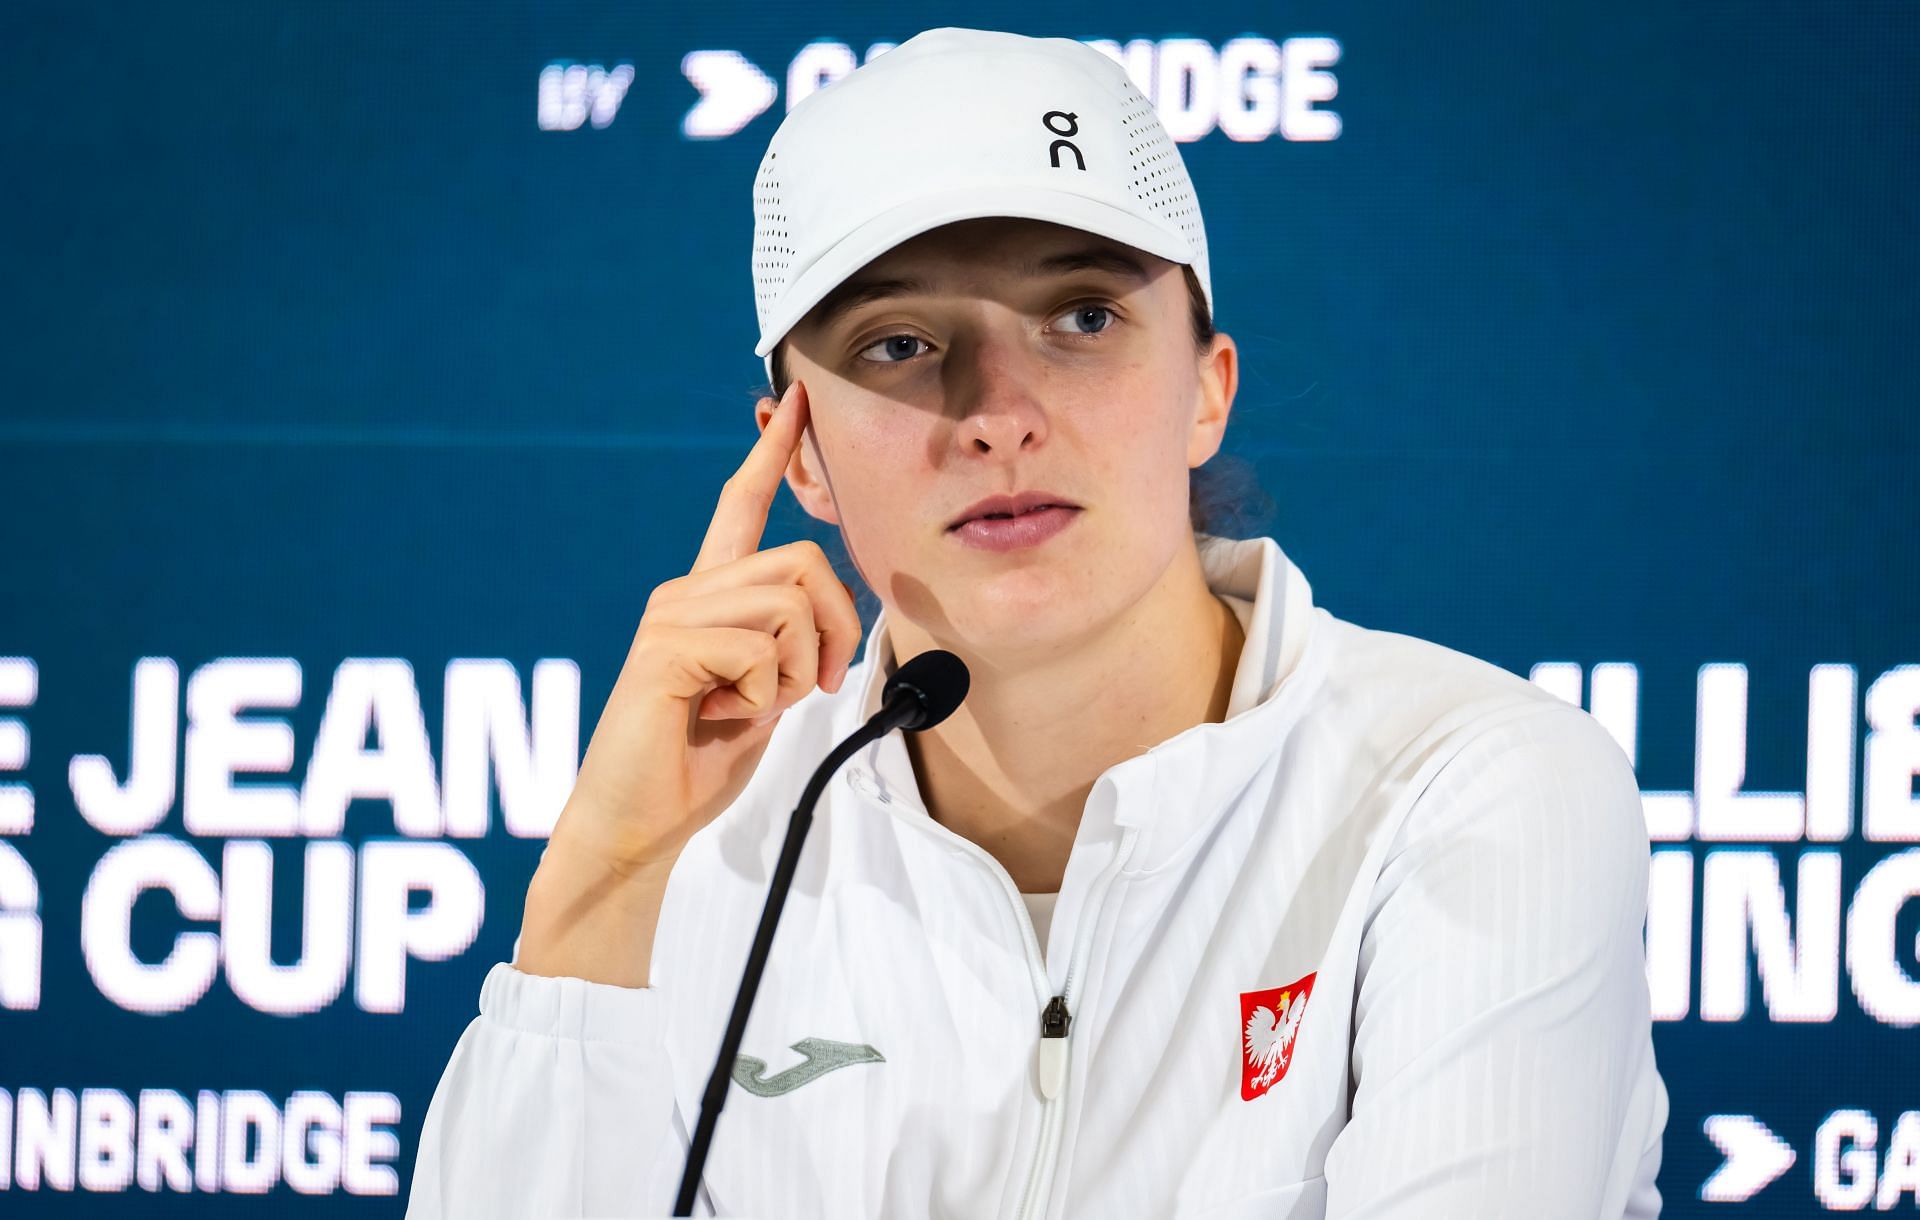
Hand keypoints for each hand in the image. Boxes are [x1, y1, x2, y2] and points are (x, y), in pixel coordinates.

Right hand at [552, 379, 861, 873]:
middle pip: (802, 562)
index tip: (795, 400)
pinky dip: (762, 698)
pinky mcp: (665, 649)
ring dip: (796, 672)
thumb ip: (793, 645)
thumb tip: (839, 610)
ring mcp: (671, 616)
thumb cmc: (697, 763)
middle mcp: (684, 593)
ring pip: (788, 606)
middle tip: (812, 686)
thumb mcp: (766, 694)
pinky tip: (718, 718)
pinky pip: (759, 651)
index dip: (772, 453)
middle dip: (834, 629)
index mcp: (707, 597)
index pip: (740, 507)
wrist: (638, 824)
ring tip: (750, 708)